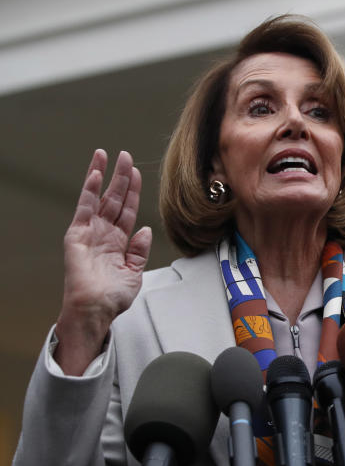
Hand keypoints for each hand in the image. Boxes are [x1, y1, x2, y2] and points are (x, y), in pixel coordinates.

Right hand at [54, 150, 152, 374]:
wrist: (97, 310)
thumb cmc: (113, 297)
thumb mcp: (135, 272)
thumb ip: (140, 250)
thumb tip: (146, 230)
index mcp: (119, 242)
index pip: (128, 210)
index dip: (133, 191)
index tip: (137, 172)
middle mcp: (104, 233)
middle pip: (115, 198)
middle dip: (121, 177)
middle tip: (125, 155)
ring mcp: (90, 232)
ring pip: (100, 197)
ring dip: (104, 176)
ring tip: (108, 155)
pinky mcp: (77, 235)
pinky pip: (84, 207)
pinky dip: (89, 189)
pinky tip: (95, 173)